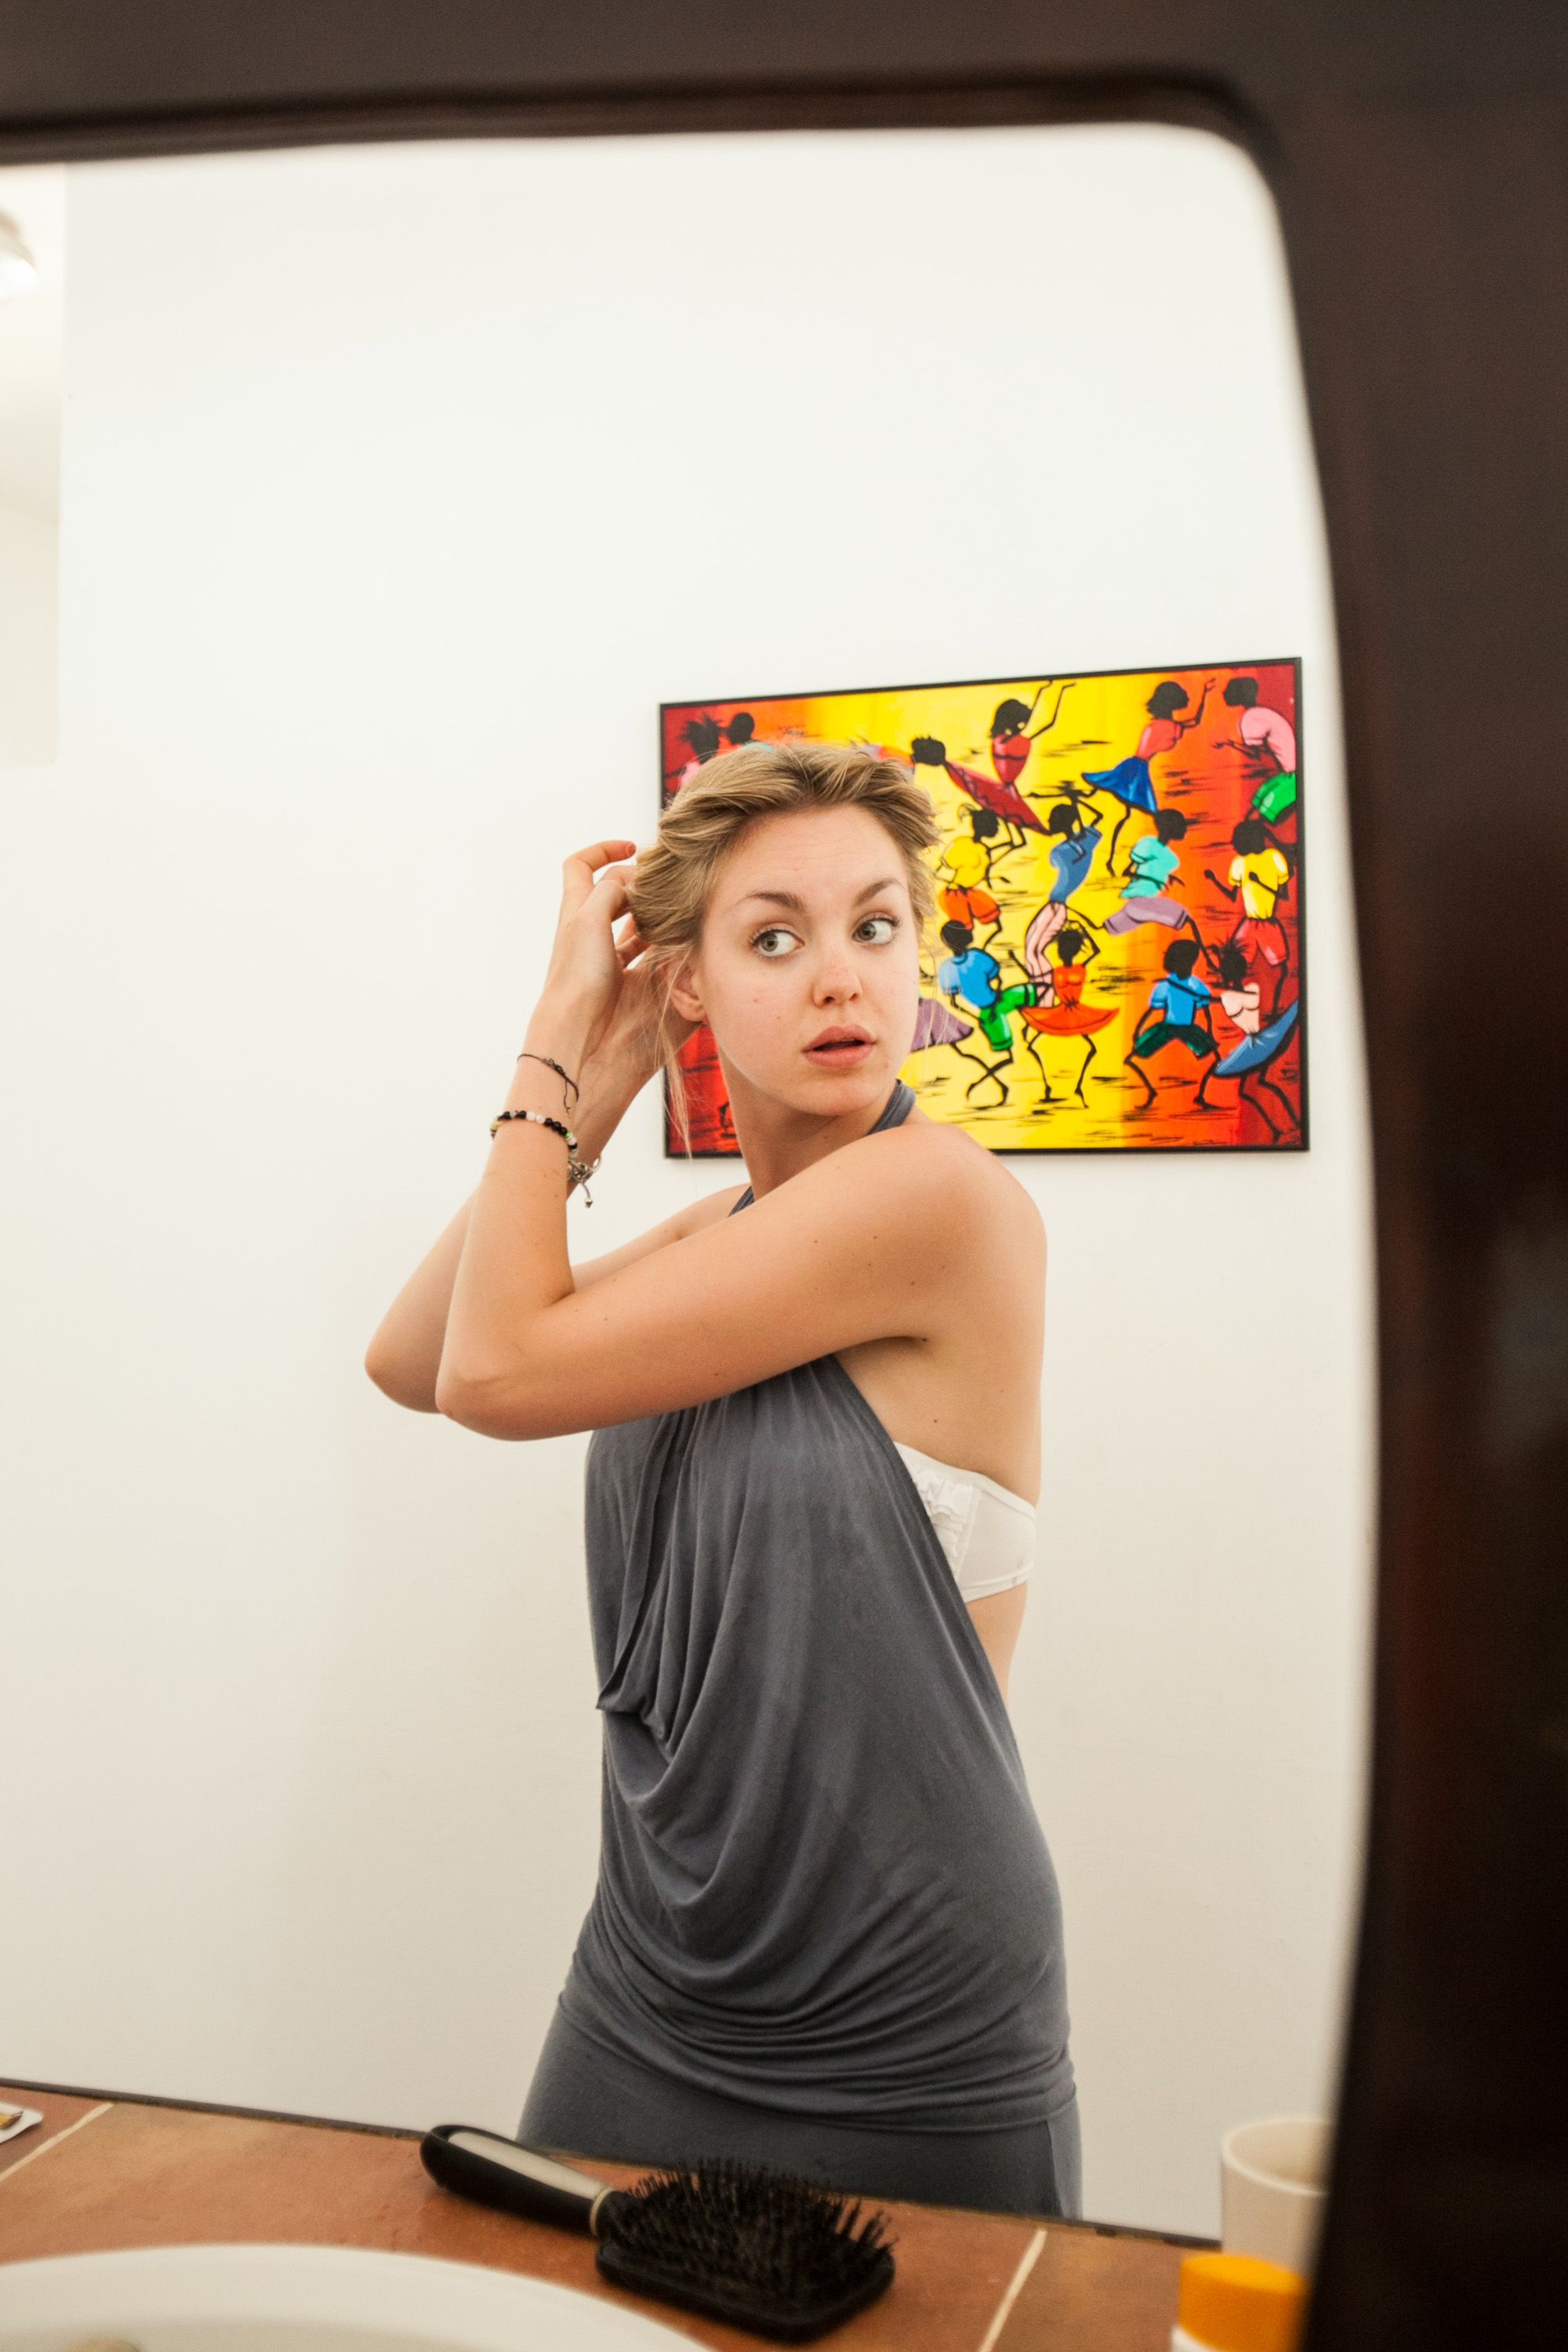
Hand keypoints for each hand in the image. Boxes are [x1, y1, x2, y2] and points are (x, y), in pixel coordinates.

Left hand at [529, 838, 699, 1082]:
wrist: (578, 1033)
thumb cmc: (576, 976)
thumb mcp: (589, 917)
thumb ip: (611, 889)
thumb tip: (634, 880)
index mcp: (576, 911)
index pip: (580, 865)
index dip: (603, 848)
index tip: (632, 848)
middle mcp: (589, 931)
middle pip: (611, 893)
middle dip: (638, 884)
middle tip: (664, 884)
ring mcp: (607, 957)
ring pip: (633, 923)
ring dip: (652, 914)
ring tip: (672, 912)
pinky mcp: (626, 981)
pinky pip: (646, 954)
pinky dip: (661, 944)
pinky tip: (675, 943)